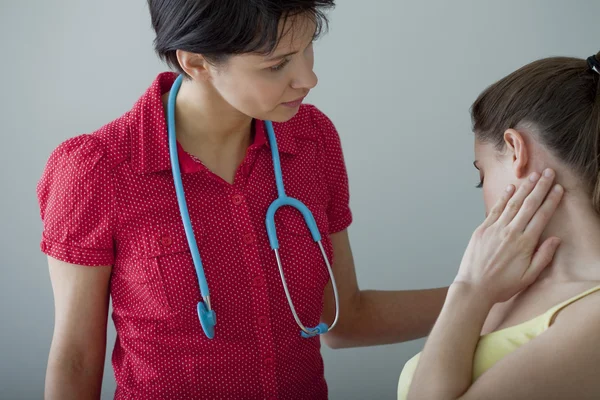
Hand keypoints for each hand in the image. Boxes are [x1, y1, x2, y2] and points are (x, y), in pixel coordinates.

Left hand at [454, 169, 563, 304]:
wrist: (474, 287)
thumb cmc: (501, 285)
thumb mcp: (528, 276)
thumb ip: (543, 257)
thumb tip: (556, 239)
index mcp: (524, 243)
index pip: (541, 216)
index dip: (551, 200)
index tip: (558, 188)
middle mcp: (510, 232)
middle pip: (529, 205)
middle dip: (540, 187)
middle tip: (548, 173)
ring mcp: (495, 229)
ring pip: (512, 204)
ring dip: (524, 188)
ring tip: (532, 175)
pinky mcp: (482, 229)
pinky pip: (495, 210)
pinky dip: (503, 197)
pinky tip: (511, 188)